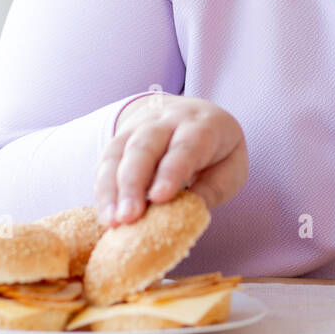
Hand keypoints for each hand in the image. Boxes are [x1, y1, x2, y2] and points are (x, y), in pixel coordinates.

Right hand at [94, 94, 247, 226]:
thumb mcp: (231, 167)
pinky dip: (103, 188)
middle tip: (129, 217)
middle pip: (144, 147)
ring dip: (112, 188)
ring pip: (119, 152)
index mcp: (202, 125)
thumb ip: (214, 188)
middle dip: (133, 183)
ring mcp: (140, 126)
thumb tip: (189, 213)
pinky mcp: (121, 138)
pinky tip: (105, 213)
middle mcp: (167, 120)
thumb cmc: (216, 150)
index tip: (159, 198)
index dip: (171, 171)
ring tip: (112, 221)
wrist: (192, 112)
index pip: (185, 146)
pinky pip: (106, 160)